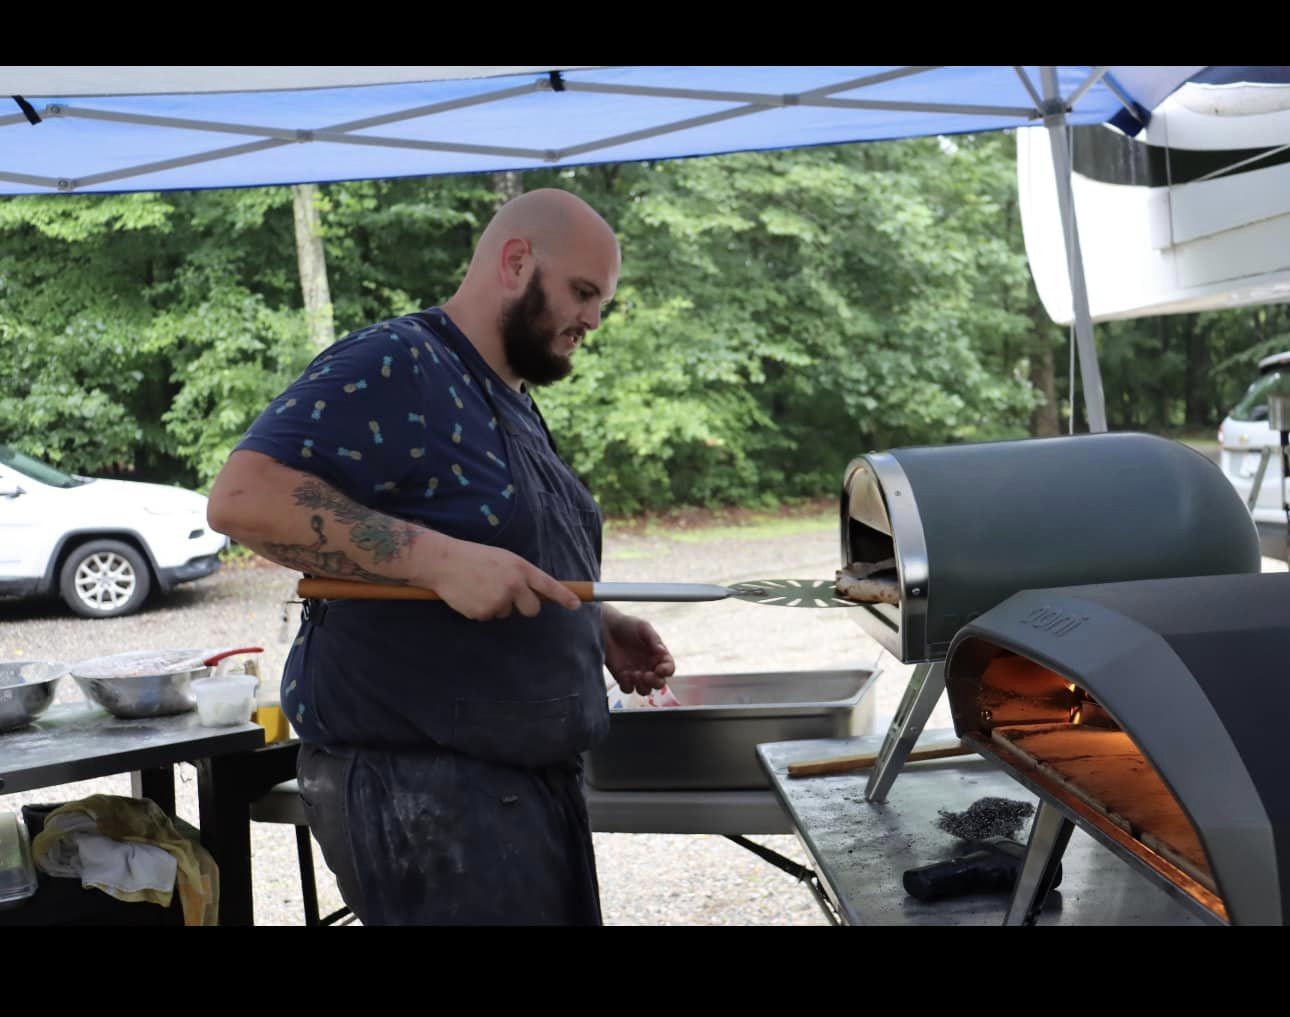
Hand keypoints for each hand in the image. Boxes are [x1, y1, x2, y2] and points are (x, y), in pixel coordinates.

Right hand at [416, 536, 581, 620]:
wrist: (443, 562)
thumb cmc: (474, 557)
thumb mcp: (503, 558)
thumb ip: (520, 574)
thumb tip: (534, 593)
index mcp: (520, 568)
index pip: (548, 585)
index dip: (564, 597)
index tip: (576, 605)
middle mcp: (513, 585)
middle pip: (532, 610)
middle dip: (524, 607)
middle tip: (509, 595)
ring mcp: (499, 600)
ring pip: (507, 613)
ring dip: (497, 605)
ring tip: (480, 587)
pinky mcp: (483, 613)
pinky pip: (489, 617)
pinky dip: (482, 609)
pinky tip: (471, 595)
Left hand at [603, 607, 674, 694]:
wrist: (606, 628)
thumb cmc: (627, 625)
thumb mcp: (643, 627)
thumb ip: (653, 639)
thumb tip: (662, 652)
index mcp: (658, 655)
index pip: (669, 668)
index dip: (667, 671)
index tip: (659, 669)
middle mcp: (649, 666)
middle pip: (659, 683)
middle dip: (655, 682)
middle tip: (646, 675)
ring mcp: (636, 674)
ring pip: (645, 690)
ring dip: (642, 686)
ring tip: (633, 673)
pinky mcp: (623, 678)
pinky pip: (628, 689)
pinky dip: (627, 685)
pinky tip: (623, 673)